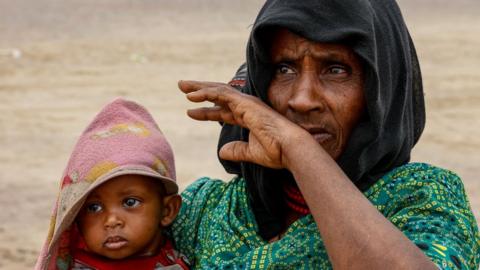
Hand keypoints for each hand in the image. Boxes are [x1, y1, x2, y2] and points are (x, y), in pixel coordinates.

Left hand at [178, 80, 307, 168]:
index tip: (190, 112)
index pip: (223, 111)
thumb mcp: (250, 153)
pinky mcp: (245, 103)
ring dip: (199, 88)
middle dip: (200, 91)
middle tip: (183, 87)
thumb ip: (236, 151)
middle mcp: (246, 107)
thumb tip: (221, 152)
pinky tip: (192, 96)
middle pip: (218, 95)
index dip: (206, 112)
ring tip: (182, 86)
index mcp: (248, 117)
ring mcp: (246, 103)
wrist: (290, 149)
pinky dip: (206, 93)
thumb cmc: (276, 151)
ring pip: (218, 90)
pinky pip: (221, 94)